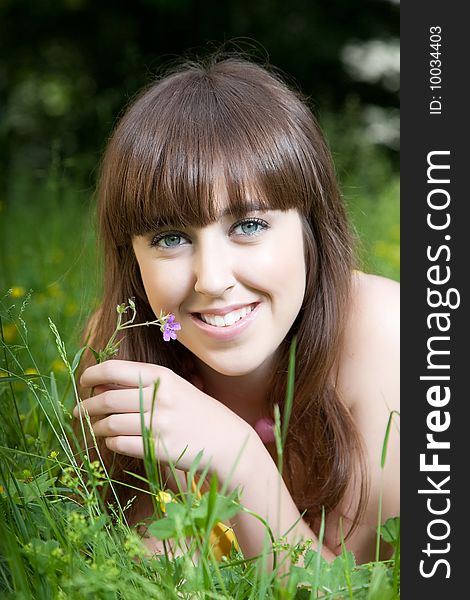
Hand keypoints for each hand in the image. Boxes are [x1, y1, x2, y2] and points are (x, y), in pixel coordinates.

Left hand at [74, 360, 255, 478]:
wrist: (226, 440)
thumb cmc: (196, 410)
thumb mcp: (173, 387)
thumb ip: (140, 384)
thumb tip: (99, 384)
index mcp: (162, 377)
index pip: (114, 369)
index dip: (92, 374)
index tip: (83, 381)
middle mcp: (159, 398)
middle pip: (107, 399)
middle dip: (86, 405)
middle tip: (78, 410)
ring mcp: (159, 425)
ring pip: (110, 424)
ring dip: (96, 427)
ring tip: (95, 428)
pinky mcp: (159, 449)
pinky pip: (121, 444)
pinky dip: (111, 442)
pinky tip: (112, 440)